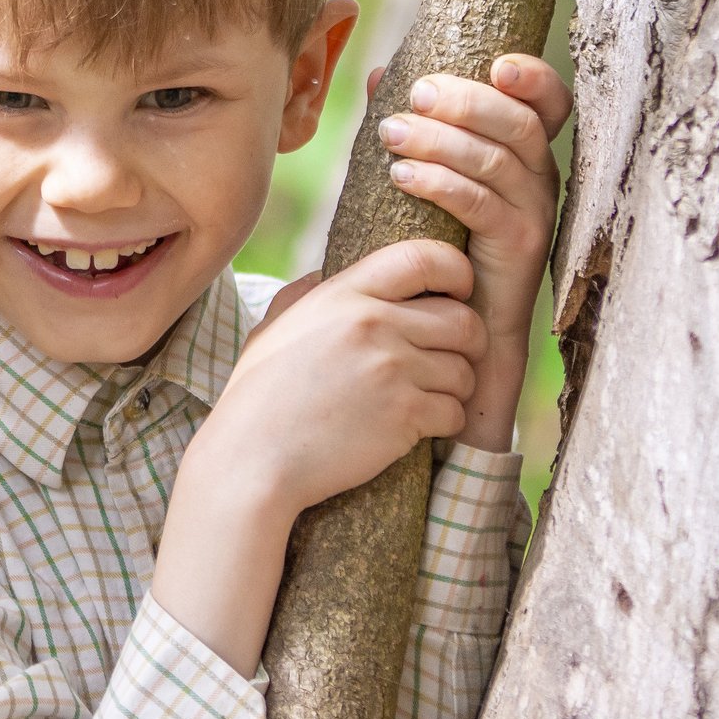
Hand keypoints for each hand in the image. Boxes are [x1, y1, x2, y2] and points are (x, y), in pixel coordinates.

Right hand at [198, 239, 486, 517]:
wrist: (251, 461)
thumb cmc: (257, 396)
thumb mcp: (273, 328)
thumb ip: (306, 294)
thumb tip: (326, 272)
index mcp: (343, 295)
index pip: (425, 257)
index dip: (456, 272)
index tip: (456, 294)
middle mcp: (374, 324)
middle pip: (463, 320)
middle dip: (468, 343)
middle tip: (450, 360)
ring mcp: (392, 370)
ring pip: (465, 370)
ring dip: (456, 388)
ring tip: (429, 398)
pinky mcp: (404, 415)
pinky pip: (455, 412)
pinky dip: (444, 423)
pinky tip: (417, 427)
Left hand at [373, 56, 570, 345]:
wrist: (465, 317)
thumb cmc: (442, 236)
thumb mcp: (429, 173)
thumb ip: (414, 123)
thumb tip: (379, 75)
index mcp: (527, 152)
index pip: (551, 103)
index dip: (535, 78)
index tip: (498, 64)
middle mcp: (540, 176)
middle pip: (518, 123)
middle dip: (466, 102)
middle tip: (416, 95)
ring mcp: (535, 211)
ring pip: (496, 161)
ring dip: (441, 141)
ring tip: (391, 133)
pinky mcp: (519, 245)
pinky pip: (482, 204)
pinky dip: (440, 184)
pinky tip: (402, 176)